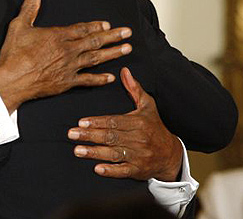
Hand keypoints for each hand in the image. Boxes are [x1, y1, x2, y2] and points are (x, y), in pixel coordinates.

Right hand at [0, 0, 131, 112]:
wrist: (11, 81)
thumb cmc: (13, 55)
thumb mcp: (19, 26)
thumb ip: (30, 7)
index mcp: (58, 36)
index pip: (82, 28)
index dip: (96, 25)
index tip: (108, 24)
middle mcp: (67, 51)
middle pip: (94, 41)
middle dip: (113, 36)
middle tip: (128, 33)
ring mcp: (69, 67)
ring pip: (96, 58)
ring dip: (113, 53)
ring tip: (127, 49)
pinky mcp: (66, 83)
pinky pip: (87, 80)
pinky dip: (100, 79)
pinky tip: (111, 77)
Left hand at [67, 67, 182, 180]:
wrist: (170, 153)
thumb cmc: (155, 127)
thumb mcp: (148, 106)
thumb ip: (134, 89)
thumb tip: (124, 70)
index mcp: (138, 123)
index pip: (114, 121)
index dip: (97, 122)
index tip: (80, 122)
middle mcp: (138, 139)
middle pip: (111, 137)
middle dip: (90, 135)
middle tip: (71, 134)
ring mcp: (138, 156)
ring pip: (114, 154)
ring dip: (94, 152)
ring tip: (77, 150)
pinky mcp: (138, 170)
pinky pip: (123, 171)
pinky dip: (111, 171)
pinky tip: (97, 168)